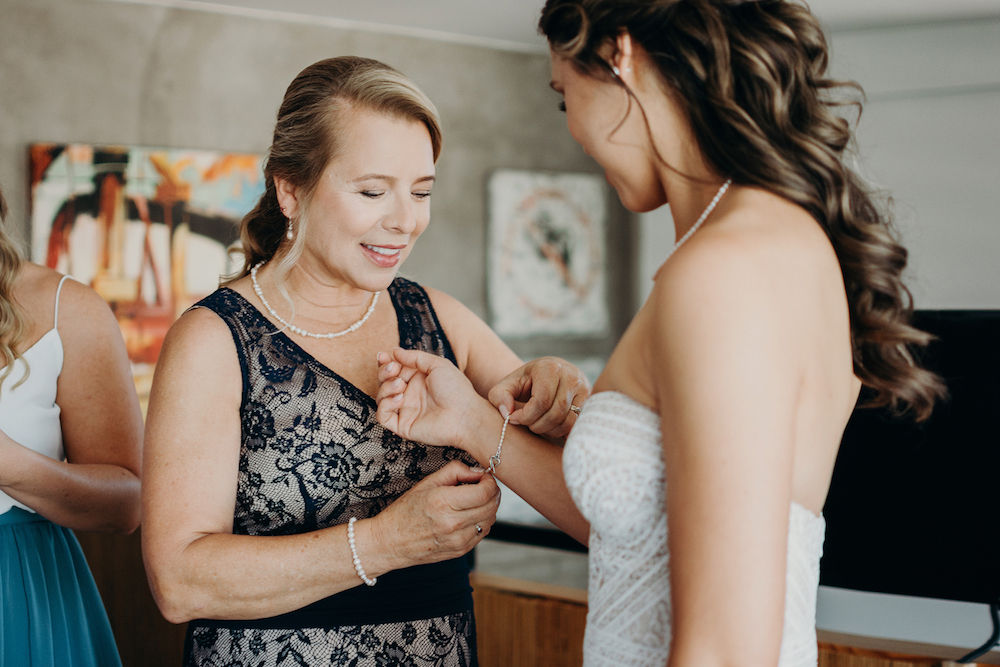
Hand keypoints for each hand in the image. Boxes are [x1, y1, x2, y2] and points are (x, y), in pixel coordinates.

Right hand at [370, 460, 499, 567]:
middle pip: (492, 506)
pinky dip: (482, 522)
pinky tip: (469, 515)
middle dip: (492, 493)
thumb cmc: (405, 511)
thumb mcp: (427, 483)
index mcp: (444, 503)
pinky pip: (483, 533)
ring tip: (475, 501)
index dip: (490, 482)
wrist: (390, 542)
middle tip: (483, 487)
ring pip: (490, 520)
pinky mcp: (460, 551)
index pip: (485, 492)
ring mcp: (458, 540)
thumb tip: (477, 471)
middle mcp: (453, 523)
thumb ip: (455, 471)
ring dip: (488, 508)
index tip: (484, 478)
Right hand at [375, 348, 485, 450]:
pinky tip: (400, 399)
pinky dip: (385, 405)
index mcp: (417, 379)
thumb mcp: (437, 365)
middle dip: (383, 372)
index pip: (393, 370)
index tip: (383, 356)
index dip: (385, 363)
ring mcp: (405, 410)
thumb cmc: (456, 389)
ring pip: (381, 398)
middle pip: (384, 382)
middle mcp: (410, 394)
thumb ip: (415, 357)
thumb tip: (395, 351)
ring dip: (386, 388)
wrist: (465, 415)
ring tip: (401, 385)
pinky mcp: (403, 425)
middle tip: (393, 369)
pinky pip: (383, 416)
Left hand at [488, 357, 589, 438]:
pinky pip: (577, 425)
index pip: (541, 401)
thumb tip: (507, 414)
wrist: (549, 374)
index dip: (526, 416)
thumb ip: (499, 396)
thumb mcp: (508, 384)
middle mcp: (571, 376)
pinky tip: (551, 427)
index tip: (515, 419)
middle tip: (527, 424)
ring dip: (550, 431)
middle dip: (537, 425)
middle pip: (555, 413)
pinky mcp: (590, 402)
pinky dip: (562, 431)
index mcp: (550, 368)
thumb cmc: (526, 382)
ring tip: (538, 424)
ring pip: (568, 422)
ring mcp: (584, 389)